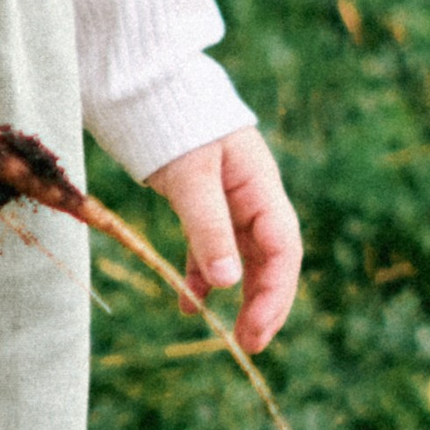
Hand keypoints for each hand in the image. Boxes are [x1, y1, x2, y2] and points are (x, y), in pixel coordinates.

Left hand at [146, 126, 302, 354]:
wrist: (146, 85)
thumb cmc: (174, 122)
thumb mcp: (191, 178)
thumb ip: (208, 228)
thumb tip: (227, 284)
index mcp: (261, 185)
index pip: (283, 249)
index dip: (275, 293)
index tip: (256, 330)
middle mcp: (253, 195)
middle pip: (270, 258)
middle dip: (265, 302)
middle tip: (251, 344)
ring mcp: (231, 199)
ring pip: (243, 256)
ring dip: (238, 294)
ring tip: (228, 334)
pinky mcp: (204, 201)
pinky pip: (211, 246)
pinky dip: (201, 274)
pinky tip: (188, 303)